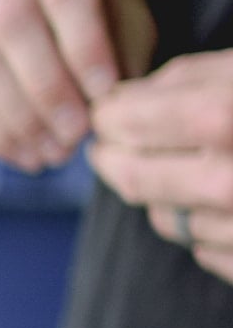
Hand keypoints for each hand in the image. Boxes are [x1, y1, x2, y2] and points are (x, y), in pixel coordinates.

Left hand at [94, 51, 232, 279]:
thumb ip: (194, 78)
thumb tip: (125, 97)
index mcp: (226, 117)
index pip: (126, 122)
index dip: (109, 116)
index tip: (107, 113)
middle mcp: (228, 179)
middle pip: (132, 176)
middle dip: (115, 158)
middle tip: (111, 146)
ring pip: (163, 217)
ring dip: (162, 194)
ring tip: (183, 169)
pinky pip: (202, 249)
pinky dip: (204, 225)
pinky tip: (227, 204)